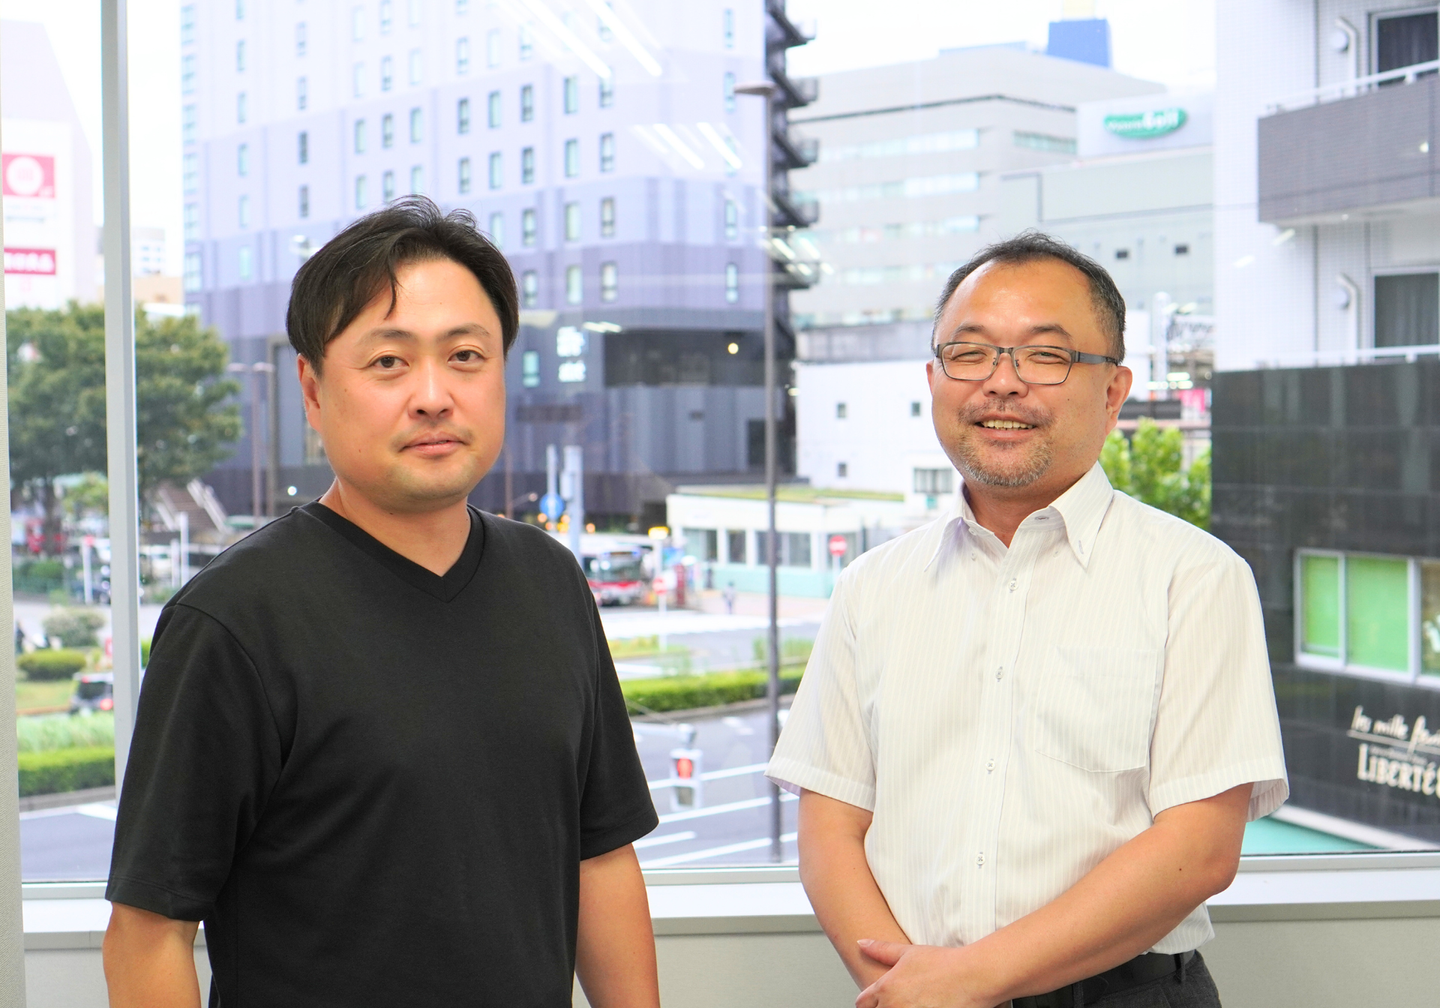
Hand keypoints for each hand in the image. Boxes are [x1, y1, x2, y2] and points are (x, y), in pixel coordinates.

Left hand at [855, 940, 1005, 1007]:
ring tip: (917, 1003)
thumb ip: (881, 949)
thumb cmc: (943, 963)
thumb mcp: (908, 952)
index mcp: (885, 989)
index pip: (862, 1004)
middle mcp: (894, 1007)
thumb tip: (860, 943)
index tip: (879, 1000)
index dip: (869, 1001)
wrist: (973, 977)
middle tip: (903, 1001)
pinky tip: (928, 1007)